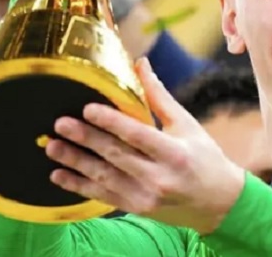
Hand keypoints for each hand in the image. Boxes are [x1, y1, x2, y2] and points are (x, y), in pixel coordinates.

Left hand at [45, 59, 245, 233]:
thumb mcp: (187, 125)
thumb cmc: (205, 157)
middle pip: (116, 155)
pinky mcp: (137, 208)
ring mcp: (147, 197)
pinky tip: (59, 175)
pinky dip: (79, 186)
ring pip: (104, 177)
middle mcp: (160, 177)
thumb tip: (140, 64)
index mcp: (175, 153)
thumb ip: (159, 97)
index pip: (137, 135)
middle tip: (60, 124)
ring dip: (76, 162)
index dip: (111, 122)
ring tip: (53, 147)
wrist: (219, 203)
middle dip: (86, 138)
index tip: (88, 108)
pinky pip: (103, 196)